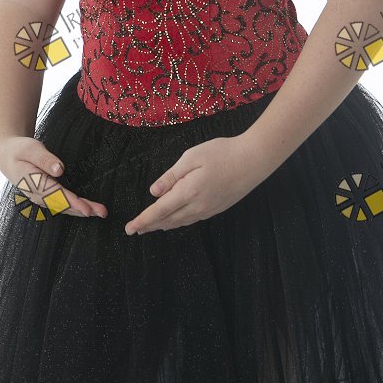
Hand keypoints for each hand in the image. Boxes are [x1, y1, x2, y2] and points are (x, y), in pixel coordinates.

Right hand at [0, 134, 107, 219]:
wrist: (7, 156)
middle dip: (82, 209)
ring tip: (99, 212)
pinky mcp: (44, 196)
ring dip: (81, 211)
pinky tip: (86, 209)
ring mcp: (40, 198)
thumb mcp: (30, 148)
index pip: (56, 196)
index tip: (87, 209)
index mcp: (33, 183)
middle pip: (62, 205)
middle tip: (102, 212)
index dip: (73, 203)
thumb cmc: (20, 150)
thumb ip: (44, 159)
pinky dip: (74, 208)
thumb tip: (59, 169)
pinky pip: (60, 205)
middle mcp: (37, 195)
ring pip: (63, 207)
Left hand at [124, 134, 264, 235]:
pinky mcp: (217, 208)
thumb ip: (172, 175)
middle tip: (135, 230)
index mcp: (188, 192)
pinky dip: (178, 221)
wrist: (253, 160)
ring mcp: (208, 209)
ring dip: (163, 225)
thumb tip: (154, 192)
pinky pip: (191, 219)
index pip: (159, 211)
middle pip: (168, 220)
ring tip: (150, 227)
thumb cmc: (222, 153)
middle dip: (149, 225)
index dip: (143, 220)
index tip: (129, 229)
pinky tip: (174, 219)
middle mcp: (197, 206)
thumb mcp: (192, 157)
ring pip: (180, 222)